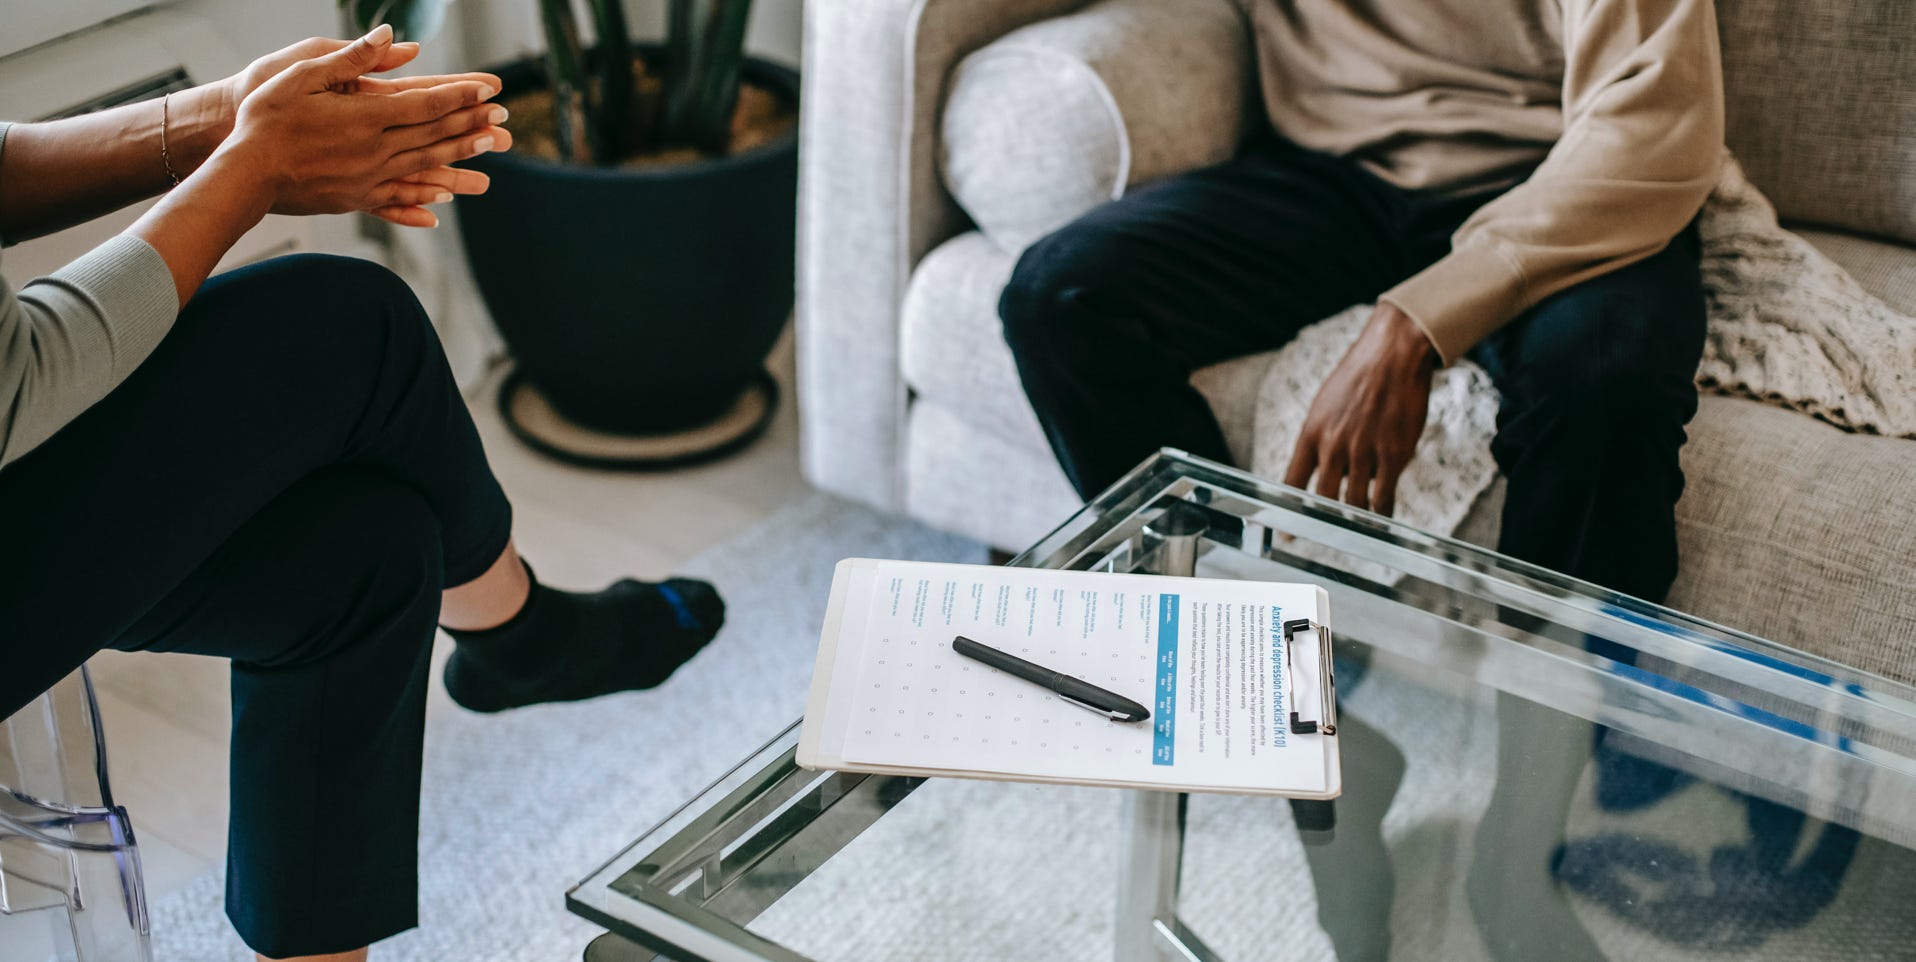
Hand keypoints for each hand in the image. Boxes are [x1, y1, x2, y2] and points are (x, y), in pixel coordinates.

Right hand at [209, 26, 511, 226]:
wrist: (243, 173)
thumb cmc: (265, 119)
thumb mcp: (303, 75)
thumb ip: (351, 58)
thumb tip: (390, 36)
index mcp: (365, 117)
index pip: (427, 103)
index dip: (461, 95)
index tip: (491, 89)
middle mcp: (374, 150)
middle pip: (434, 134)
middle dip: (472, 123)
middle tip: (504, 117)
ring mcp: (368, 177)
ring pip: (425, 164)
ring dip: (460, 155)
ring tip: (490, 147)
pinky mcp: (356, 198)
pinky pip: (399, 196)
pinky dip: (425, 195)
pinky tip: (444, 198)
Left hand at [1283, 303, 1438, 514]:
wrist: (1393, 355)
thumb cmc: (1358, 377)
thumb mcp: (1325, 405)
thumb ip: (1320, 438)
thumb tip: (1319, 468)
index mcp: (1311, 433)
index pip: (1292, 482)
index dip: (1289, 511)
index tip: (1287, 532)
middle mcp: (1333, 446)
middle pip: (1323, 500)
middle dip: (1323, 523)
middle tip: (1327, 537)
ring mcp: (1364, 452)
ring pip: (1354, 503)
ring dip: (1356, 520)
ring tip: (1357, 531)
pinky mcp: (1393, 454)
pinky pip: (1384, 497)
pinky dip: (1382, 514)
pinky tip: (1382, 520)